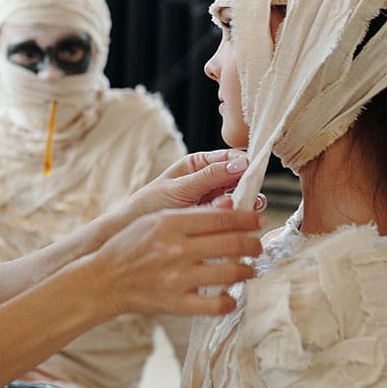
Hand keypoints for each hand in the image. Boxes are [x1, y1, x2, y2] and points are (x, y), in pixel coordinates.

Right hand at [88, 206, 262, 315]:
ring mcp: (177, 278)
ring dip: (247, 270)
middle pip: (232, 244)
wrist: (103, 280)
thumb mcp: (153, 220)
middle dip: (253, 244)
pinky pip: (216, 304)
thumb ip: (189, 215)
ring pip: (231, 273)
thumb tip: (227, 209)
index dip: (247, 219)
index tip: (257, 221)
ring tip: (247, 269)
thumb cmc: (129, 246)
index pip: (222, 218)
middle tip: (256, 246)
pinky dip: (229, 301)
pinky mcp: (177, 303)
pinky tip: (229, 296)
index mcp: (170, 223)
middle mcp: (176, 249)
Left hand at [121, 149, 265, 221]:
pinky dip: (237, 216)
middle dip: (249, 185)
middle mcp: (209, 178)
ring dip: (246, 202)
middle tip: (251, 196)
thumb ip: (209, 176)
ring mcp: (213, 198)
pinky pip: (232, 214)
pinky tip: (235, 221)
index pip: (231, 157)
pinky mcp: (214, 217)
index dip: (245, 163)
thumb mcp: (180, 188)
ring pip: (241, 196)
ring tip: (243, 209)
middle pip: (241, 176)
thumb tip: (241, 162)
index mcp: (199, 163)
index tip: (253, 173)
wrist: (134, 230)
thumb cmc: (150, 204)